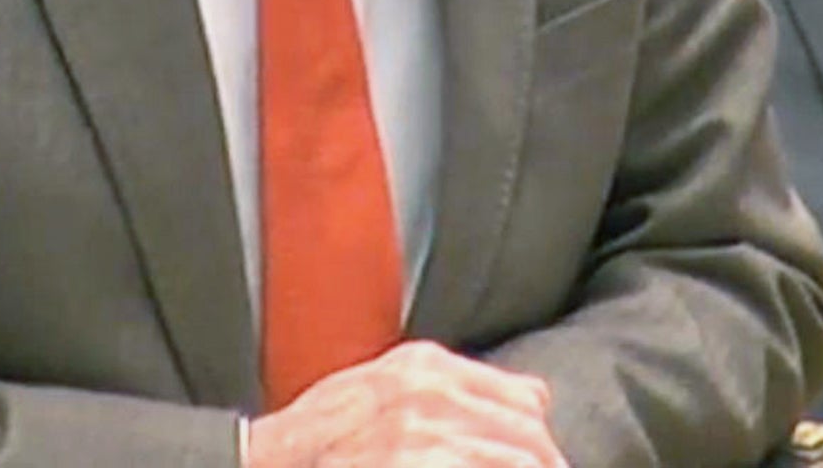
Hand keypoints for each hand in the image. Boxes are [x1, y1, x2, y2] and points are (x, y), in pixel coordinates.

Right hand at [244, 341, 568, 467]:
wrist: (276, 457)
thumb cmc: (326, 429)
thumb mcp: (388, 384)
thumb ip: (454, 384)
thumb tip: (536, 395)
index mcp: (426, 365)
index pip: (524, 399)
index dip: (540, 439)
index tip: (546, 463)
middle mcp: (430, 390)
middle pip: (527, 433)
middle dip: (545, 463)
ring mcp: (423, 431)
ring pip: (517, 458)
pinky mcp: (414, 461)